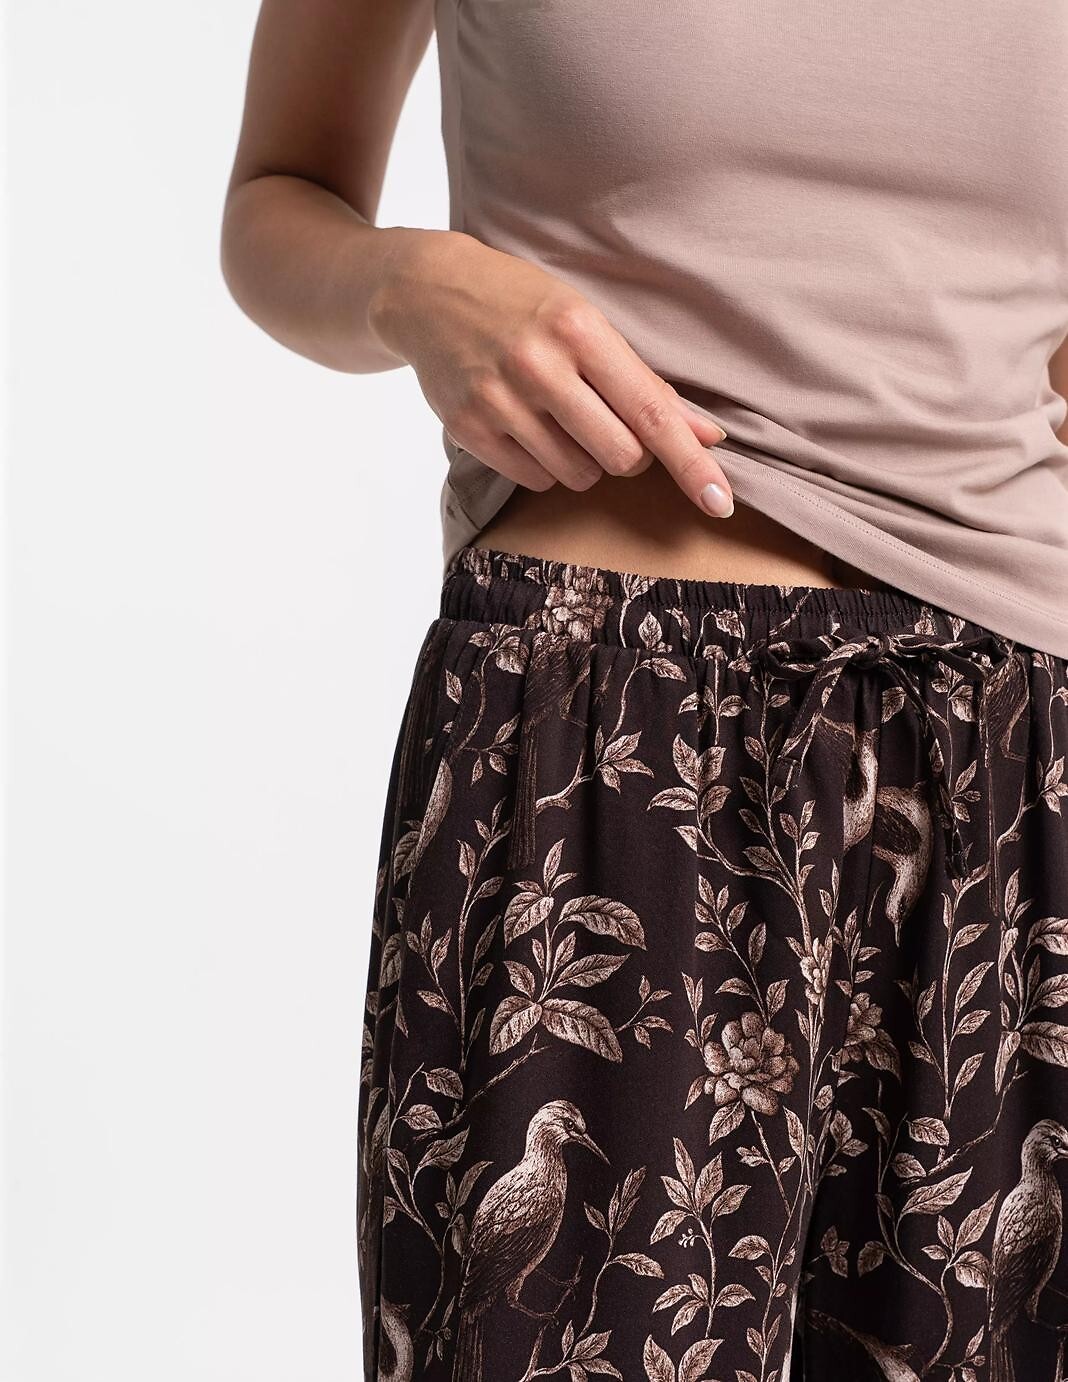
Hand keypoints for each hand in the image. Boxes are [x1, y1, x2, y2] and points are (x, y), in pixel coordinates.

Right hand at [369, 230, 734, 517]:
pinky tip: (529, 429)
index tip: (721, 502)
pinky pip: (535, 480)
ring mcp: (499, 400)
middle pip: (621, 456)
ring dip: (585, 461)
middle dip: (630, 455)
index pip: (651, 411)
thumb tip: (708, 435)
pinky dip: (546, 467)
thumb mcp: (587, 323)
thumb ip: (646, 383)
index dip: (691, 462)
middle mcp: (539, 365)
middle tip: (610, 426)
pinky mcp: (469, 427)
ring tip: (561, 420)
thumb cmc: (524, 306)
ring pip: (578, 475)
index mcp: (580, 330)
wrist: (427, 293)